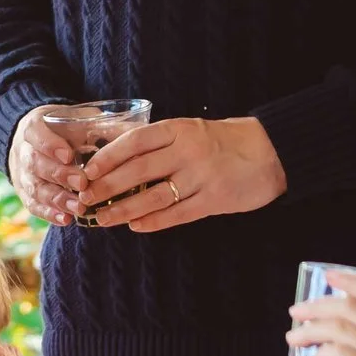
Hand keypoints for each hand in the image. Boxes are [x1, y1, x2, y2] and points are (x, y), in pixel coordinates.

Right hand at [8, 105, 89, 224]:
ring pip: (35, 188)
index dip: (49, 145)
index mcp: (34, 126)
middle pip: (36, 163)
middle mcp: (23, 151)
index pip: (36, 133)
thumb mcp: (79, 119)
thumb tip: (133, 132)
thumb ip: (101, 125)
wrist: (36, 143)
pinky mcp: (26, 194)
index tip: (68, 155)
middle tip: (82, 184)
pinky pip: (34, 206)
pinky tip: (66, 220)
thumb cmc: (64, 129)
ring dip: (57, 199)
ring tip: (79, 208)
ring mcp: (22, 174)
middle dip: (59, 175)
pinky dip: (49, 214)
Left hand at [80, 116, 286, 231]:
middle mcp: (187, 151)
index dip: (108, 157)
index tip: (87, 171)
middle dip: (107, 187)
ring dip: (125, 209)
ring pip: (154, 196)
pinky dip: (155, 221)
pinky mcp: (215, 199)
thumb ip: (157, 143)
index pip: (135, 141)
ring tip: (103, 219)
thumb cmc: (221, 141)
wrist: (270, 152)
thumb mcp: (188, 130)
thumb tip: (114, 158)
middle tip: (85, 200)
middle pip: (139, 170)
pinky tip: (136, 226)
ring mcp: (201, 176)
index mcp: (178, 129)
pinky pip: (179, 214)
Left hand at [285, 271, 355, 355]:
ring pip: (339, 328)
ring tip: (293, 339)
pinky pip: (337, 352)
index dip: (351, 281)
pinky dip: (321, 354)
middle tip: (295, 313)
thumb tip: (331, 327)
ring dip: (310, 331)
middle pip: (350, 307)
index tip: (328, 276)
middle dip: (317, 306)